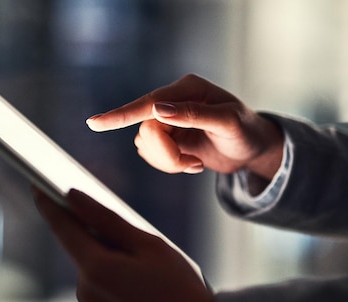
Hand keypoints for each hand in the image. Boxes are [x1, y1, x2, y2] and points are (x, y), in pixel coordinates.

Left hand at [34, 188, 220, 301]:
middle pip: (78, 244)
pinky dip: (109, 265)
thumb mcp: (146, 243)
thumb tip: (74, 197)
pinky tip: (135, 268)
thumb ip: (106, 219)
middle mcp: (85, 289)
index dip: (48, 203)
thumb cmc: (177, 285)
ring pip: (89, 261)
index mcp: (95, 269)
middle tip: (103, 206)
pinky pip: (97, 278)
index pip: (63, 228)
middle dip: (89, 225)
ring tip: (138, 250)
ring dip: (104, 247)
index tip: (36, 183)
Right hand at [87, 74, 283, 179]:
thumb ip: (193, 115)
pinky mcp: (167, 138)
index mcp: (186, 89)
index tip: (94, 124)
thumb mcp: (227, 122)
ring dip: (168, 162)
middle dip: (164, 153)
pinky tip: (192, 164)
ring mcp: (168, 120)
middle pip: (146, 130)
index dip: (120, 115)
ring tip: (194, 164)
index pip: (147, 103)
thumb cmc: (246, 132)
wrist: (253, 150)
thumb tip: (158, 110)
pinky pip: (151, 155)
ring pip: (145, 145)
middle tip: (189, 164)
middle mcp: (172, 101)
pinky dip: (169, 166)